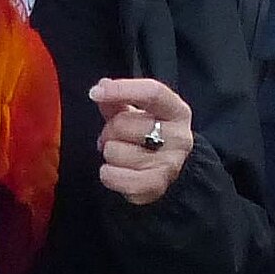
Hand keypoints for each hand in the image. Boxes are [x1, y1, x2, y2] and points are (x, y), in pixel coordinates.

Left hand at [91, 77, 194, 206]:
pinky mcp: (155, 186)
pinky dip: (108, 174)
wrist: (168, 171)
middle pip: (124, 123)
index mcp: (176, 112)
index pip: (152, 93)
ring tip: (121, 155)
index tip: (95, 92)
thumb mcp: (138, 113)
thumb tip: (101, 87)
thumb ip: (119, 99)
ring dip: (110, 153)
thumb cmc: (149, 136)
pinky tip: (116, 172)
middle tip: (114, 137)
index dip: (122, 89)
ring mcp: (169, 164)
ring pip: (115, 151)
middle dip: (109, 130)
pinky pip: (114, 176)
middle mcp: (179, 137)